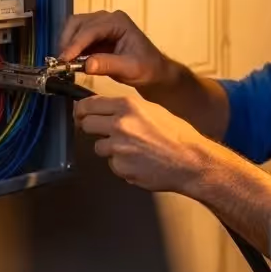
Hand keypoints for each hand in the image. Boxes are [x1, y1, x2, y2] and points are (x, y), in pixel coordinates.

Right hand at [58, 10, 171, 90]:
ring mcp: (100, 26)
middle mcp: (108, 19)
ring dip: (67, 44)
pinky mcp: (95, 37)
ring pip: (74, 28)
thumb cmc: (147, 68)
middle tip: (61, 62)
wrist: (153, 73)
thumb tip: (86, 65)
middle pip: (78, 23)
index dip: (76, 44)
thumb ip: (107, 65)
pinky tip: (70, 63)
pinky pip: (77, 39)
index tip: (64, 59)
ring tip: (65, 63)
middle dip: (68, 42)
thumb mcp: (129, 68)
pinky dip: (71, 49)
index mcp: (119, 22)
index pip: (91, 29)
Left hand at [73, 93, 212, 193]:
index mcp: (127, 106)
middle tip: (103, 132)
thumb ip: (127, 109)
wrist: (190, 160)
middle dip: (92, 128)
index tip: (80, 114)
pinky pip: (112, 164)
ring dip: (109, 149)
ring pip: (98, 147)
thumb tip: (107, 110)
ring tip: (132, 149)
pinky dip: (121, 164)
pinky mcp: (120, 167)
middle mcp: (119, 124)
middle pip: (86, 124)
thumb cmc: (176, 135)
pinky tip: (138, 161)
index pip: (89, 104)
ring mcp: (118, 147)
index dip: (81, 110)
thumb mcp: (152, 110)